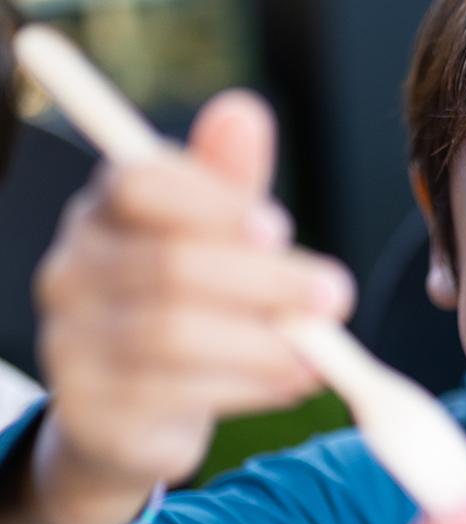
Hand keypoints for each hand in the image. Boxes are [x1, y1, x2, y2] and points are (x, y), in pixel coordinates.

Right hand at [17, 90, 354, 523]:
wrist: (128, 411)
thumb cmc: (184, 303)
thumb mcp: (213, 237)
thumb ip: (229, 181)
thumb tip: (245, 112)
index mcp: (103, 211)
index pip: (137, 184)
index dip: (212, 203)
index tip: (278, 227)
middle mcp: (72, 271)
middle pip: (169, 266)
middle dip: (267, 280)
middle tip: (336, 294)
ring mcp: (70, 344)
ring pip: (173, 336)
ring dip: (264, 343)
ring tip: (320, 350)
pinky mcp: (90, 410)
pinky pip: (174, 396)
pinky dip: (249, 387)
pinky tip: (293, 381)